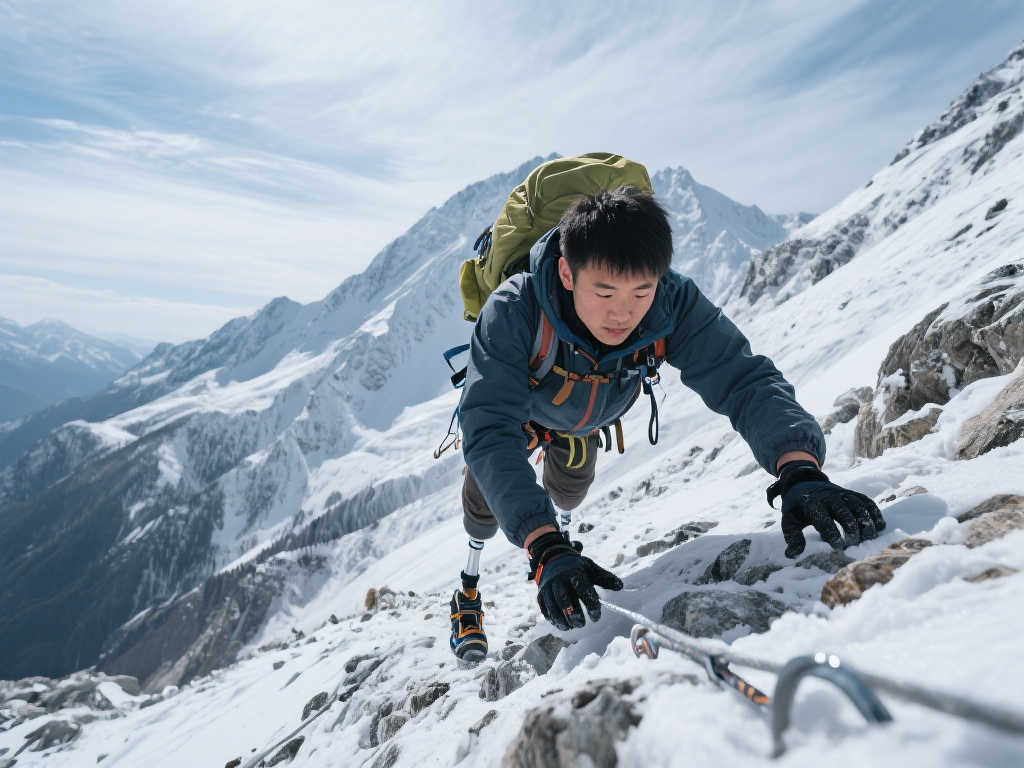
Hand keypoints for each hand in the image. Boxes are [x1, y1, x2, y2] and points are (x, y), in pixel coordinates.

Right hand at [527, 532, 621, 629]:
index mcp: (574, 573)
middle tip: (582, 623)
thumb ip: (605, 578)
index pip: (584, 591)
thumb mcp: (591, 568)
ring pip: (554, 608)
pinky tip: (563, 625)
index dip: (592, 606)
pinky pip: (545, 610)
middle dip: (575, 616)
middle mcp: (559, 580)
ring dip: (564, 620)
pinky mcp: (541, 594)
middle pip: (566, 602)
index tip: (596, 616)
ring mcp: (548, 587)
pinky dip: (553, 620)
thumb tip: (620, 587)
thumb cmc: (575, 566)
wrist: (552, 557)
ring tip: (572, 626)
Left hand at [767, 461, 885, 557]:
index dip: (832, 534)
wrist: (805, 484)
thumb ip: (792, 537)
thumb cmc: (798, 508)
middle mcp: (830, 497)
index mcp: (812, 504)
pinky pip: (868, 502)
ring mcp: (843, 494)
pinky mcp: (853, 494)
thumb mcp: (789, 520)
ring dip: (866, 524)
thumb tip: (791, 555)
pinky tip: (879, 528)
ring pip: (859, 507)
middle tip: (854, 546)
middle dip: (852, 531)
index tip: (838, 548)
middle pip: (845, 513)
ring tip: (868, 540)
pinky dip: (875, 514)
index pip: (824, 519)